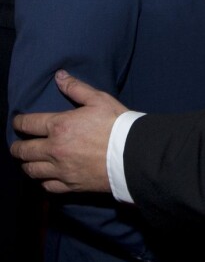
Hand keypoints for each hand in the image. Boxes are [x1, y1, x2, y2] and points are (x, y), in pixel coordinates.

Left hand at [11, 70, 126, 193]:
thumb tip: (59, 76)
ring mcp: (61, 169)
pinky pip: (47, 186)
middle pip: (24, 151)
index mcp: (59, 126)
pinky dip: (42, 181)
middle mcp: (54, 149)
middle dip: (17, 147)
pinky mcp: (70, 185)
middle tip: (17, 145)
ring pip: (32, 170)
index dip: (19, 122)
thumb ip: (76, 88)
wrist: (131, 153)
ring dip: (27, 164)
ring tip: (28, 161)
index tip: (17, 122)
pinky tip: (45, 177)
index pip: (28, 124)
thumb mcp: (98, 99)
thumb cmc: (116, 123)